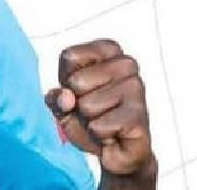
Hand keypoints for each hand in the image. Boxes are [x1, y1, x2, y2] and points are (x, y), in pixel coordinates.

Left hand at [45, 39, 156, 186]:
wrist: (113, 148)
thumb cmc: (88, 116)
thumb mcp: (62, 101)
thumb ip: (56, 97)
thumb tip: (66, 99)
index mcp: (108, 50)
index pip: (70, 56)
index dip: (66, 78)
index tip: (80, 87)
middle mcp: (126, 64)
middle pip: (77, 81)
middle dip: (77, 101)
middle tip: (92, 109)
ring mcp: (136, 88)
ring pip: (87, 105)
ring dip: (88, 120)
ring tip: (102, 120)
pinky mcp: (140, 116)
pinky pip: (98, 127)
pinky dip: (97, 134)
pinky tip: (112, 133)